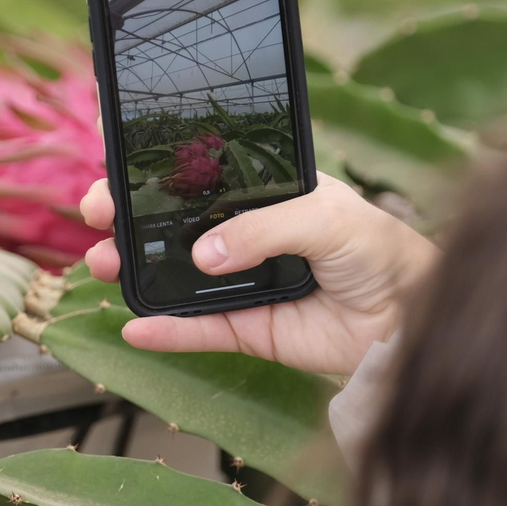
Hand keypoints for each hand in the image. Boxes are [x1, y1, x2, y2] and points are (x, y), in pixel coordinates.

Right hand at [79, 173, 437, 375]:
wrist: (410, 315)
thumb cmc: (378, 248)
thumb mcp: (325, 216)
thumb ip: (263, 228)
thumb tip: (204, 253)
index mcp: (261, 192)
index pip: (196, 177)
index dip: (152, 175)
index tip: (115, 174)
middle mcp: (244, 234)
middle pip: (171, 224)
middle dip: (128, 219)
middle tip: (96, 218)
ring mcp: (241, 282)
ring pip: (174, 276)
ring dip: (134, 269)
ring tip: (102, 265)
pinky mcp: (248, 329)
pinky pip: (197, 330)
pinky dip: (166, 330)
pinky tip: (134, 325)